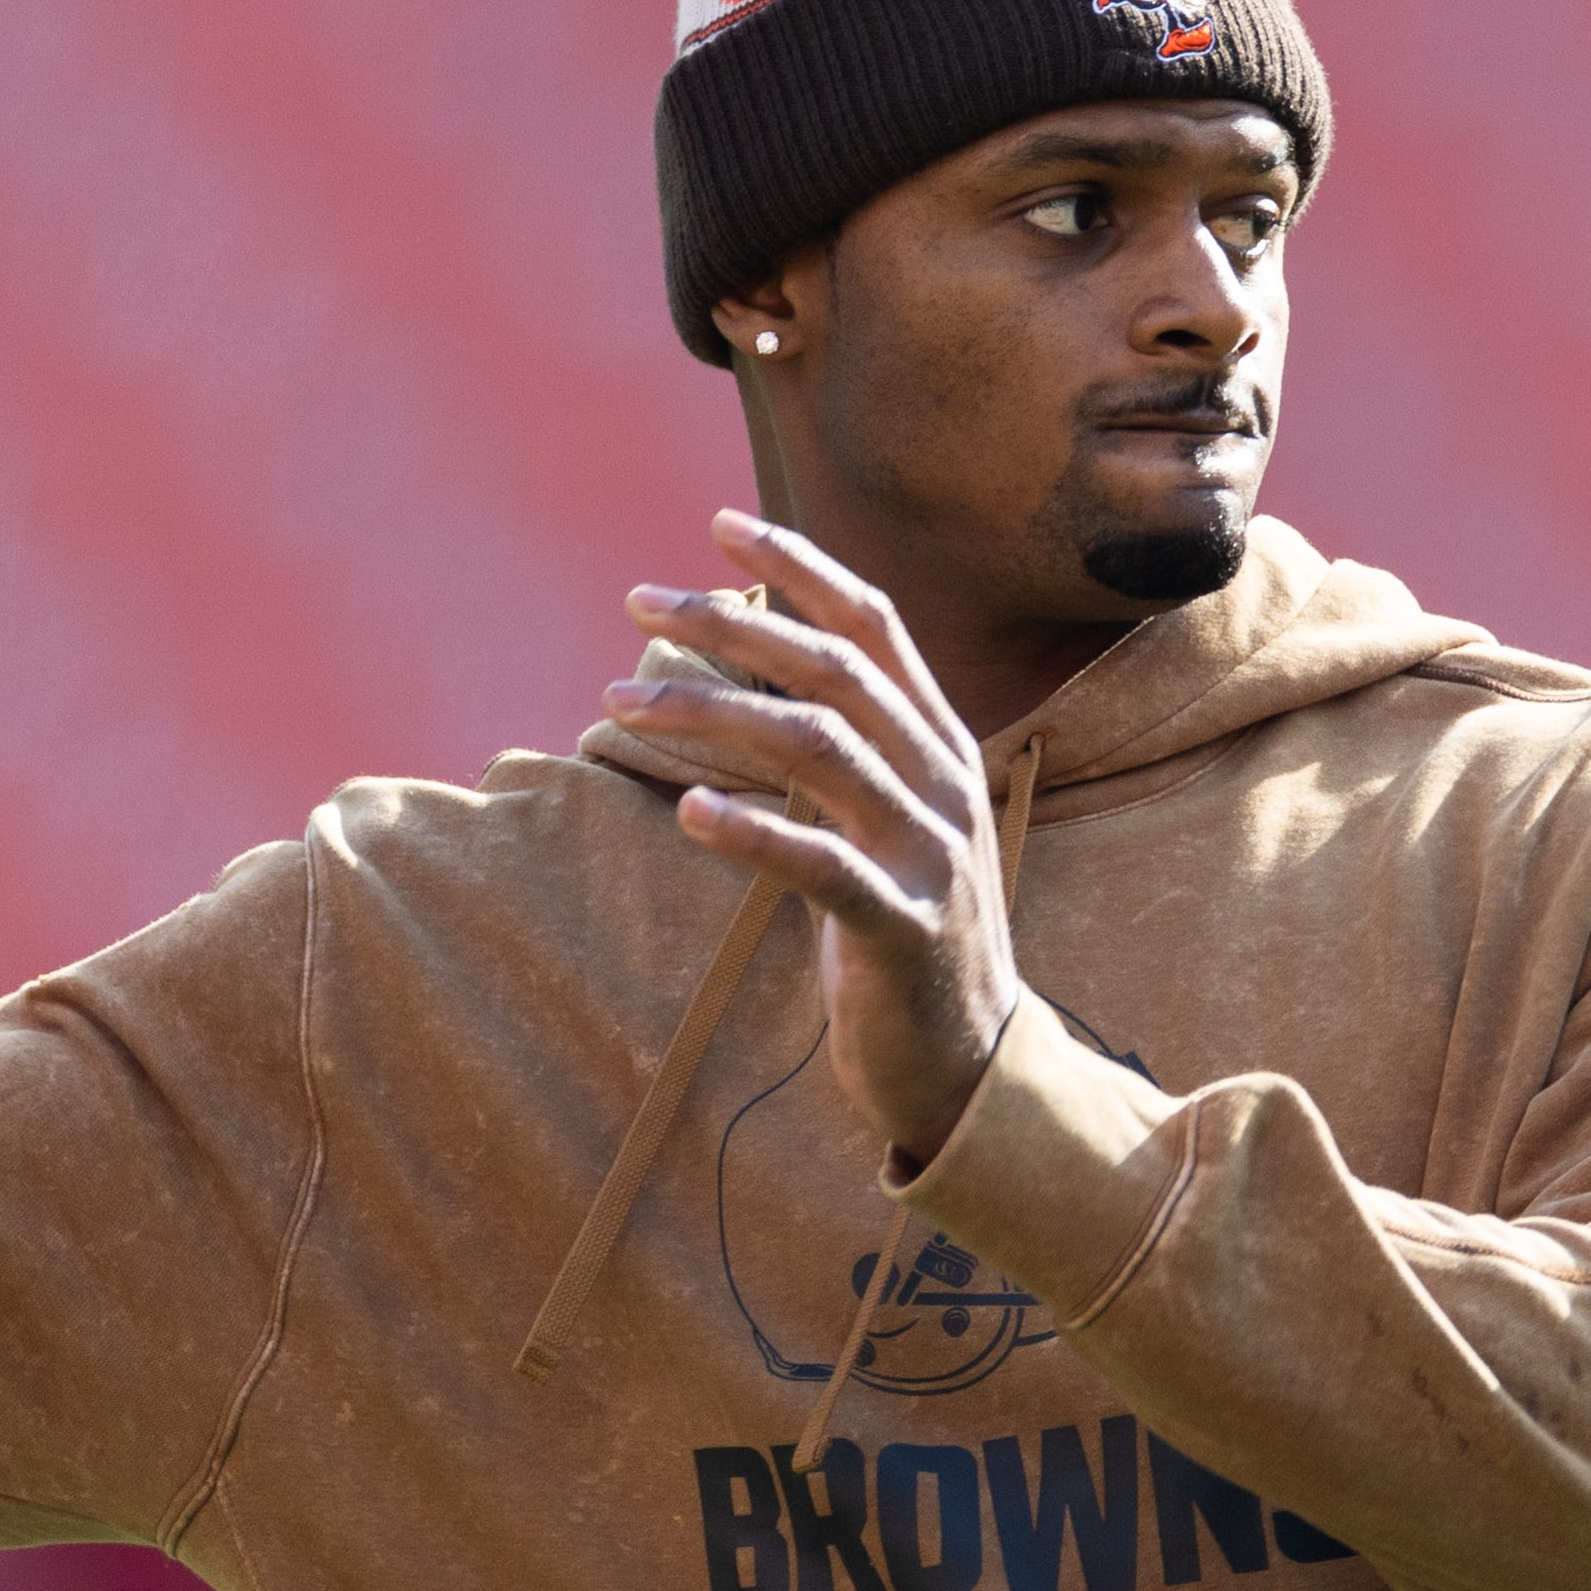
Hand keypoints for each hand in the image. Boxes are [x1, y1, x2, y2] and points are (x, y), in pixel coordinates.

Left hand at [608, 511, 1022, 1167]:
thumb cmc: (904, 930)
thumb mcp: (883, 821)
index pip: (873, 625)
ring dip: (713, 713)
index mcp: (940, 743)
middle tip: (636, 603)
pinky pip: (823, 868)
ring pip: (821, 750)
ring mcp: (931, 855)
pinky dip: (753, 835)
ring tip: (620, 701)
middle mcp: (943, 782)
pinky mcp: (904, 930)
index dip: (798, 567)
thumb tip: (752, 672)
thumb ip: (840, 749)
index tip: (718, 524)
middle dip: (730, 625)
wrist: (970, 1065)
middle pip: (834, 672)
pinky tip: (688, 813)